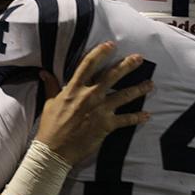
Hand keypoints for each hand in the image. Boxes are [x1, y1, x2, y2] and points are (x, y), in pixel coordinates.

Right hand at [35, 41, 152, 165]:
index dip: (101, 52)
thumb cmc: (50, 127)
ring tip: (150, 84)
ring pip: (124, 96)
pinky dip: (137, 117)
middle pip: (112, 76)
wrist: (54, 150)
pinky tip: (147, 115)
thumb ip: (51, 86)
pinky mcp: (106, 125)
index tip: (111, 44)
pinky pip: (126, 120)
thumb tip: (44, 72)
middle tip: (139, 58)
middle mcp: (90, 96)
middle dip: (127, 65)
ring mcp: (100, 110)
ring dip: (139, 89)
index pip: (89, 64)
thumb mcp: (49, 103)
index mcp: (74, 88)